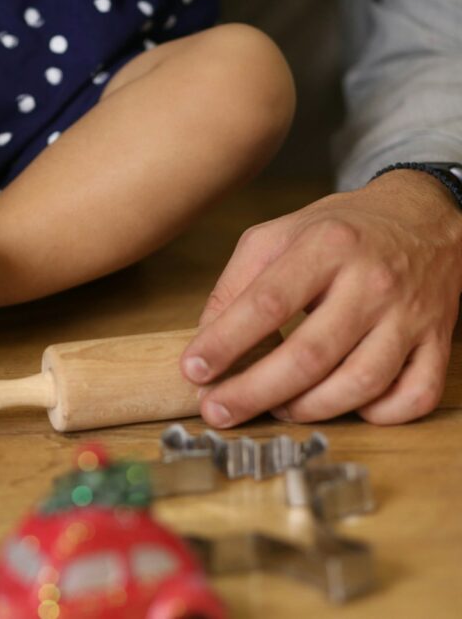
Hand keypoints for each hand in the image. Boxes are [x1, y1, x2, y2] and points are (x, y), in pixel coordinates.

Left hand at [181, 170, 461, 426]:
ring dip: (308, 408)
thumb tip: (205, 341)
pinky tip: (343, 406)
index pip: (267, 304)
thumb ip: (235, 285)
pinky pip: (414, 396)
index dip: (225, 343)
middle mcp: (372, 282)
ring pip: (360, 383)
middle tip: (218, 410)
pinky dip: (378, 415)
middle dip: (254, 392)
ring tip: (275, 408)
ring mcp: (411, 316)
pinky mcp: (438, 342)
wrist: (424, 218)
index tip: (193, 370)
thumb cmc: (339, 232)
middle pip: (309, 355)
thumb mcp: (277, 237)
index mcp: (326, 247)